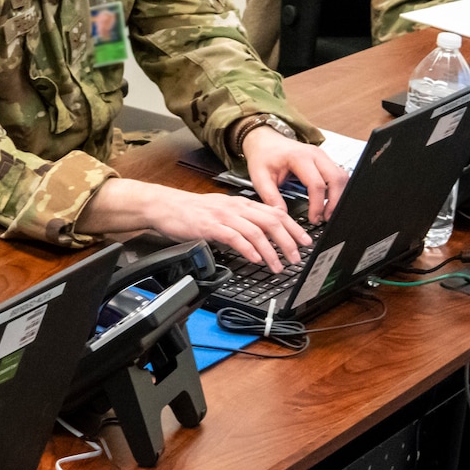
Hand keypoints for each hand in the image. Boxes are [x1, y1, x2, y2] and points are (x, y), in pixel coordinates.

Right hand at [79, 178, 311, 270]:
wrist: (164, 206)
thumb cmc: (191, 212)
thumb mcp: (222, 211)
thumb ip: (242, 218)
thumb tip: (264, 230)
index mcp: (241, 204)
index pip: (275, 213)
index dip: (293, 228)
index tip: (305, 241)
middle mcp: (236, 207)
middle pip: (271, 221)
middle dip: (288, 241)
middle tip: (297, 257)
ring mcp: (223, 216)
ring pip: (256, 231)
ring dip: (271, 250)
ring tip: (279, 265)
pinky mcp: (210, 226)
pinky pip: (235, 237)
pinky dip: (248, 249)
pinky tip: (256, 259)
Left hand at [241, 126, 348, 222]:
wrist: (265, 141)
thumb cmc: (263, 156)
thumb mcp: (260, 178)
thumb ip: (270, 198)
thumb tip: (282, 216)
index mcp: (299, 157)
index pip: (316, 184)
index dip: (318, 205)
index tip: (314, 219)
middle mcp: (315, 154)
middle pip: (336, 179)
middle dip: (334, 201)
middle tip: (326, 218)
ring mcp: (322, 156)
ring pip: (341, 177)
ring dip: (338, 196)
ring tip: (327, 212)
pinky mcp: (324, 160)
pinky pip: (338, 175)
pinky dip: (337, 190)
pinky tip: (328, 201)